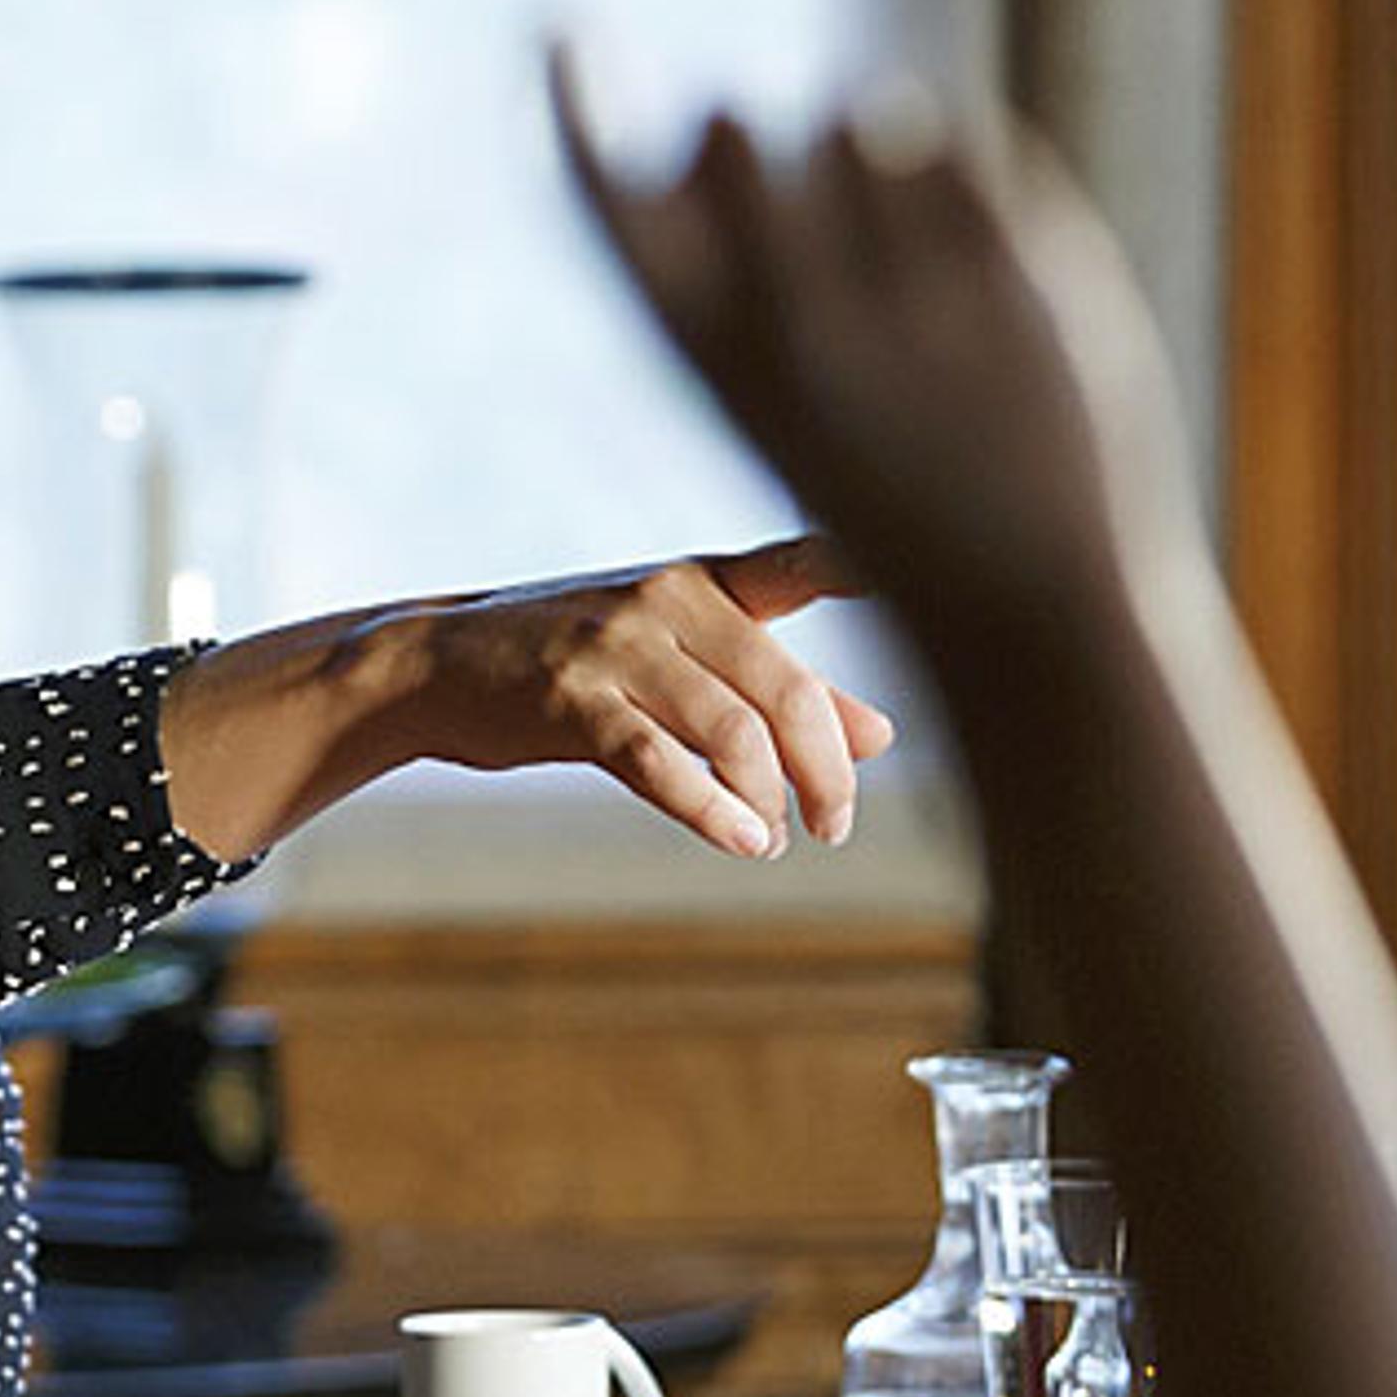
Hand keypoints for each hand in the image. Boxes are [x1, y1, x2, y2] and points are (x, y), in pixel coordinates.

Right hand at [156, 537, 892, 864]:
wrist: (439, 665)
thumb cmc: (579, 660)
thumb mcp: (682, 657)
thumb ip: (780, 688)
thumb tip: (883, 733)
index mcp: (712, 581)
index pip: (811, 560)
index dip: (880, 559)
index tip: (956, 554)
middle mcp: (674, 597)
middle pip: (786, 687)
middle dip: (828, 767)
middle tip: (838, 825)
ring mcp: (619, 643)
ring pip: (732, 729)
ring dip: (771, 799)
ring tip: (779, 839)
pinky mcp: (571, 699)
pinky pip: (660, 760)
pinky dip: (710, 808)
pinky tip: (743, 842)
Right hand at [547, 43, 1199, 645]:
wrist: (1049, 610)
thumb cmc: (903, 513)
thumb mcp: (784, 417)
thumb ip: (736, 289)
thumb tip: (713, 129)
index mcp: (723, 375)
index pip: (612, 214)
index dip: (579, 117)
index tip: (563, 26)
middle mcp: (797, 329)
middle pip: (728, 132)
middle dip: (771, 151)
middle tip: (840, 233)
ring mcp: (911, 291)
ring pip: (857, 118)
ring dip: (889, 169)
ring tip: (935, 289)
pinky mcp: (1019, 260)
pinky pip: (962, 138)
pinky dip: (978, 189)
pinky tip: (998, 283)